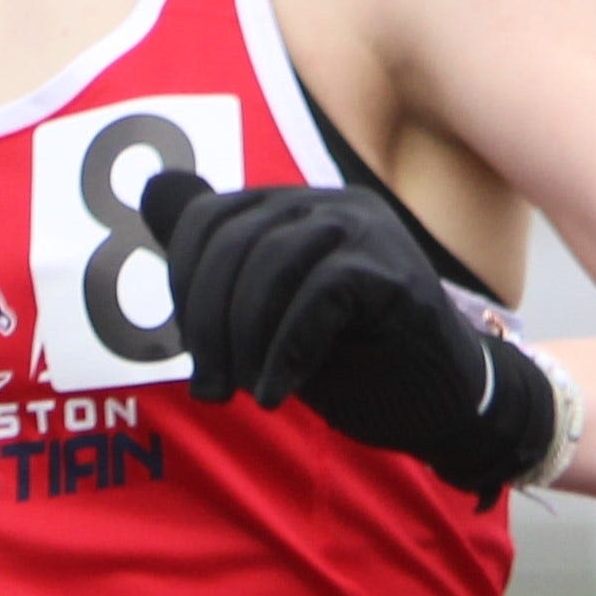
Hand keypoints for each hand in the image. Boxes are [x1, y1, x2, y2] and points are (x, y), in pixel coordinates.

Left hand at [138, 173, 555, 501]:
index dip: (185, 283)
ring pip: (272, 264)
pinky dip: (286, 351)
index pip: (210, 217)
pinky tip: (277, 392)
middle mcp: (333, 206)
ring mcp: (369, 234)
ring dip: (243, 339)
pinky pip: (318, 297)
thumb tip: (153, 190)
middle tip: (210, 386)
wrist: (443, 405)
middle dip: (207, 321)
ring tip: (242, 392)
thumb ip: (220, 261)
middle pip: (234, 239)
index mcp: (298, 209)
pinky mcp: (395, 275)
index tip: (194, 348)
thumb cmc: (353, 360)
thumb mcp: (269, 313)